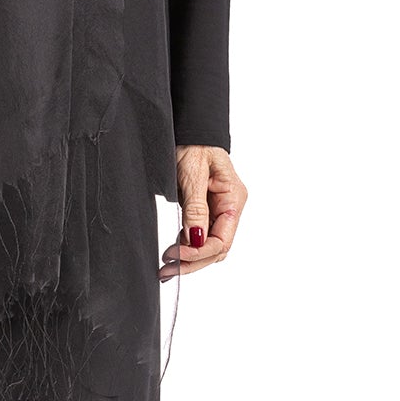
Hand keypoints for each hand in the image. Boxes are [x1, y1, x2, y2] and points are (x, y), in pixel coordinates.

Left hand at [159, 144, 245, 278]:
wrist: (189, 129)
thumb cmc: (194, 144)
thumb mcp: (193, 175)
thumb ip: (196, 209)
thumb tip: (195, 239)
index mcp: (233, 199)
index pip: (221, 240)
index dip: (199, 253)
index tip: (176, 255)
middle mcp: (229, 208)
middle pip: (216, 249)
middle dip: (192, 263)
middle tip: (166, 271)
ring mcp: (217, 210)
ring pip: (208, 246)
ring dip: (188, 259)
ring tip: (166, 268)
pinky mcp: (204, 209)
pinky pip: (199, 235)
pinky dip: (186, 247)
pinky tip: (173, 254)